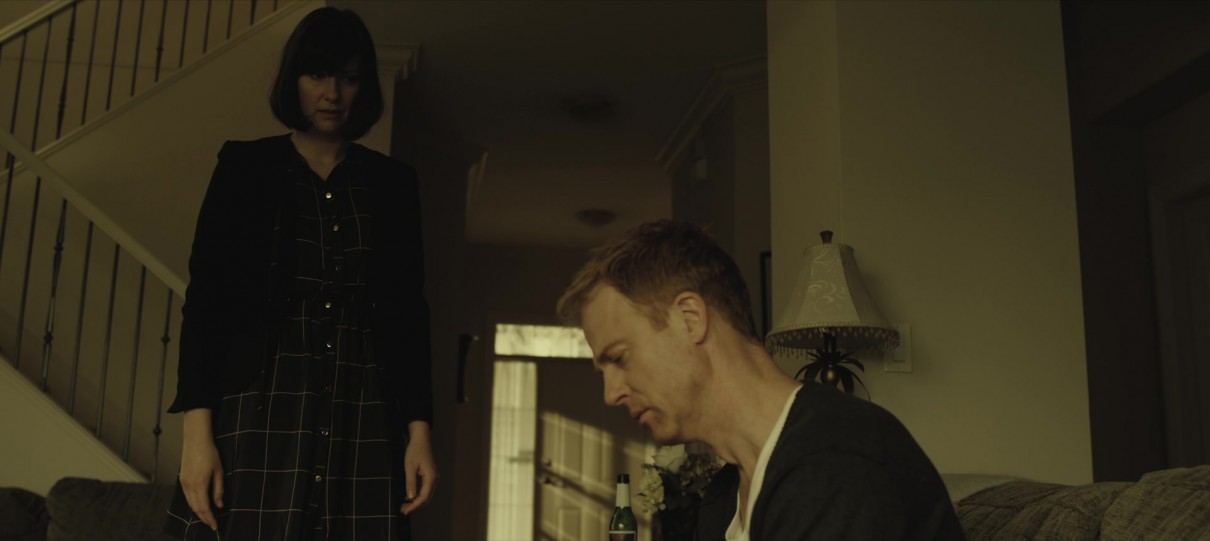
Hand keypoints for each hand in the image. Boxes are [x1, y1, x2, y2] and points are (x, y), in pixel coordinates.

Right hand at [179, 409, 222, 530]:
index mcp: (199, 484)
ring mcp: (183, 482)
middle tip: (212, 525)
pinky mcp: (181, 479)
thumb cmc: (210, 453)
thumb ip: (219, 490)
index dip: (209, 519)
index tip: (215, 526)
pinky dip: (193, 503)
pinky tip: (199, 505)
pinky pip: (187, 496)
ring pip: (190, 503)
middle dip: (204, 518)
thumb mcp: (219, 472)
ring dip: (198, 512)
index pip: (204, 508)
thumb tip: (220, 505)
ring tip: (207, 517)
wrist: (195, 440)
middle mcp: (189, 486)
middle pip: (195, 508)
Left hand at [400, 420, 437, 514]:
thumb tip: (410, 497)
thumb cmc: (415, 450)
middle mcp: (434, 479)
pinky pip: (425, 489)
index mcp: (431, 477)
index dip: (414, 505)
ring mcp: (433, 477)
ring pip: (426, 495)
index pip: (423, 497)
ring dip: (416, 501)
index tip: (405, 510)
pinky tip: (409, 496)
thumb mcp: (409, 466)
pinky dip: (417, 495)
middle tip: (402, 509)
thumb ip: (410, 482)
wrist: (421, 439)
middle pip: (426, 498)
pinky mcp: (429, 476)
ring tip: (404, 505)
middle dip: (415, 505)